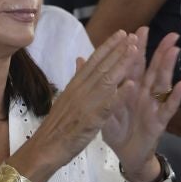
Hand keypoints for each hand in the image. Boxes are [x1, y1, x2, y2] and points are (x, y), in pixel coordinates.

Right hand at [25, 30, 142, 180]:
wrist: (44, 148)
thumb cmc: (56, 126)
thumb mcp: (65, 97)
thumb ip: (77, 79)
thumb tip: (81, 59)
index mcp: (75, 85)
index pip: (94, 61)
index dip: (108, 46)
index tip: (121, 33)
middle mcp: (80, 90)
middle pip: (102, 65)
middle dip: (119, 49)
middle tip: (134, 35)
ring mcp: (85, 104)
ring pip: (107, 80)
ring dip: (122, 64)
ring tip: (136, 50)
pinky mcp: (91, 120)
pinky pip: (108, 105)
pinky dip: (119, 94)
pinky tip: (131, 84)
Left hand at [101, 29, 180, 181]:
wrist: (125, 154)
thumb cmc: (117, 129)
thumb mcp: (102, 106)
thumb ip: (95, 82)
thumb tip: (81, 59)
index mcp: (130, 88)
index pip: (133, 64)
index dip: (135, 48)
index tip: (138, 30)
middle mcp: (144, 93)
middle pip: (152, 69)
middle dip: (159, 51)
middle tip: (170, 34)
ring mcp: (153, 106)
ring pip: (162, 83)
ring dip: (168, 67)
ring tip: (174, 50)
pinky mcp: (158, 121)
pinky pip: (168, 107)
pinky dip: (175, 97)